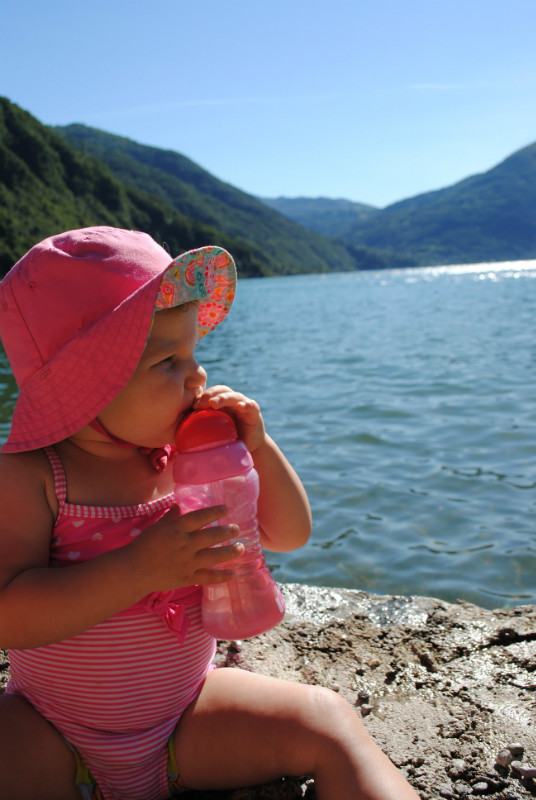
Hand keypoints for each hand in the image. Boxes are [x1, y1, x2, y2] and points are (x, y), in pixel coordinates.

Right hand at [129, 504, 243, 592]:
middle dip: (227, 532)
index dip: (215, 512)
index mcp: (177, 529)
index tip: (226, 509)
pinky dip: (222, 576)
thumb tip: (178, 505)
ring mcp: (187, 562)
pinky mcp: (187, 578)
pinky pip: (208, 577)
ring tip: (241, 548)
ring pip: (214, 555)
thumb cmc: (144, 545)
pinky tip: (233, 574)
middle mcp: (185, 544)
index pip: (200, 517)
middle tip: (237, 529)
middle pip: (211, 536)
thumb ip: (170, 517)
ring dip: (230, 552)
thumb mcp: (157, 527)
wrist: (134, 570)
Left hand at [194, 385, 265, 451]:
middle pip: (221, 391)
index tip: (192, 405)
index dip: (201, 396)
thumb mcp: (210, 432)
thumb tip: (174, 428)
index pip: (210, 393)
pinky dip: (246, 404)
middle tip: (200, 403)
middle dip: (209, 395)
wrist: (247, 449)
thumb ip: (197, 426)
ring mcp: (243, 405)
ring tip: (214, 402)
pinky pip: (251, 406)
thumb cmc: (226, 439)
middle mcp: (231, 401)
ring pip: (234, 396)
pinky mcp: (254, 413)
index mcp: (220, 403)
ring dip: (223, 397)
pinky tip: (241, 406)